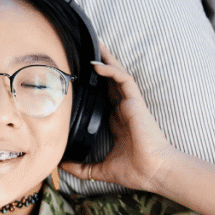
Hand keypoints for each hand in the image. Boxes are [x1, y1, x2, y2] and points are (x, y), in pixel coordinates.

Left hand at [60, 42, 179, 193]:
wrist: (153, 172)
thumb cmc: (134, 170)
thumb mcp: (100, 169)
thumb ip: (81, 168)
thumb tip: (61, 166)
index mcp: (117, 120)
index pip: (103, 94)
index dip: (92, 82)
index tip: (76, 74)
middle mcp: (123, 108)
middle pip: (110, 79)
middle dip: (99, 62)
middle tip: (84, 46)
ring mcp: (130, 103)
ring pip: (117, 73)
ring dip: (106, 58)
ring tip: (93, 42)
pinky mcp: (135, 102)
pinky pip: (123, 79)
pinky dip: (111, 70)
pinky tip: (97, 64)